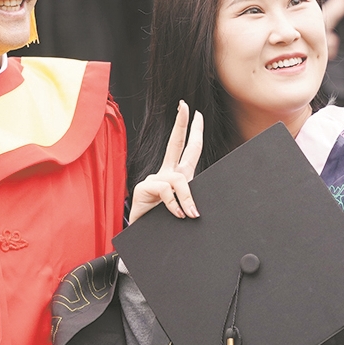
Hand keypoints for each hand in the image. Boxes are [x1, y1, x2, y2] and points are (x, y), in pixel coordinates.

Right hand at [129, 101, 202, 221]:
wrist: (144, 237)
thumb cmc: (163, 221)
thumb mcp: (183, 209)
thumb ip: (190, 201)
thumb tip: (199, 206)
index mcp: (176, 174)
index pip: (187, 148)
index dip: (192, 130)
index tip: (194, 112)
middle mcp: (166, 173)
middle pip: (175, 144)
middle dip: (181, 124)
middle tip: (186, 107)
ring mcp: (155, 179)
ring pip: (178, 179)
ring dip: (187, 197)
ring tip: (190, 214)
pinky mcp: (145, 188)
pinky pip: (167, 191)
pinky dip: (175, 203)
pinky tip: (177, 214)